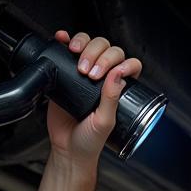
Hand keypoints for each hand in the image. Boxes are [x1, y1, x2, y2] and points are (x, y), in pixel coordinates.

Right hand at [47, 30, 142, 164]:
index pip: (127, 63)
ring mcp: (84, 73)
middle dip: (99, 55)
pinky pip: (65, 51)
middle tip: (89, 74)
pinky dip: (64, 40)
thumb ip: (111, 99)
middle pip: (107, 48)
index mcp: (118, 87)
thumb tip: (117, 73)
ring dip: (84, 45)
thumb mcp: (105, 122)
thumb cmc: (90, 141)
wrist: (66, 149)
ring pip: (89, 44)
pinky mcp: (65, 74)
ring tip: (77, 65)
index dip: (121, 62)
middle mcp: (103, 78)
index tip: (111, 73)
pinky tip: (62, 40)